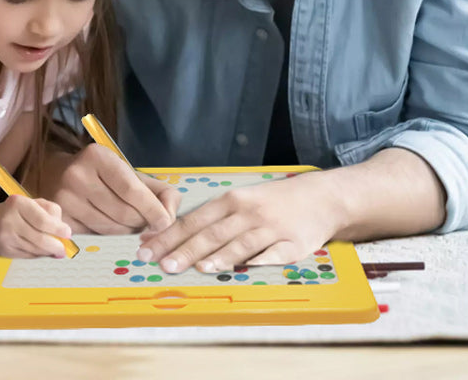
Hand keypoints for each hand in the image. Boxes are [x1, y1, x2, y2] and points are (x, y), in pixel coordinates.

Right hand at [0, 194, 74, 257]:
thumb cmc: (16, 211)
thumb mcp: (32, 203)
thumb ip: (50, 212)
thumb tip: (64, 233)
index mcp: (19, 203)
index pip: (42, 220)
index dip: (57, 228)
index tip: (68, 233)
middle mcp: (10, 220)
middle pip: (39, 238)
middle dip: (55, 245)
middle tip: (64, 248)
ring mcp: (6, 238)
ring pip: (35, 249)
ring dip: (48, 251)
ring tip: (56, 250)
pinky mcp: (5, 251)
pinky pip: (28, 256)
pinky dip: (38, 255)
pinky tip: (42, 251)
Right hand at [41, 144, 179, 234]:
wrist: (58, 174)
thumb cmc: (103, 175)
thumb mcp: (131, 173)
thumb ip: (160, 192)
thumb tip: (169, 218)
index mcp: (98, 157)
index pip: (131, 189)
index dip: (152, 209)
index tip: (165, 222)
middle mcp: (77, 176)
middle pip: (123, 213)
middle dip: (141, 222)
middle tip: (145, 222)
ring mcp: (65, 199)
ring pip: (110, 229)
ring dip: (127, 232)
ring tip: (128, 223)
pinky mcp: (60, 220)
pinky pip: (95, 237)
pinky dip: (110, 237)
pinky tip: (111, 226)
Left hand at [135, 171, 343, 273]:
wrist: (320, 197)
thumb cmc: (273, 201)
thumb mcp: (241, 200)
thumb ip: (213, 219)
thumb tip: (175, 237)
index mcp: (232, 200)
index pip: (193, 220)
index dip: (169, 235)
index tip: (148, 248)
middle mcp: (248, 212)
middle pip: (211, 233)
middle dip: (185, 250)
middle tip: (163, 265)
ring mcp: (270, 228)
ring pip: (239, 243)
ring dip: (218, 256)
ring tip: (198, 268)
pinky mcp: (292, 244)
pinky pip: (272, 254)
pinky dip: (257, 262)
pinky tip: (243, 269)